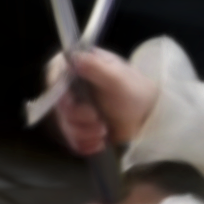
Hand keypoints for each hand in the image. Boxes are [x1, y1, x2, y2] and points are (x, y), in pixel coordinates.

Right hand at [40, 48, 157, 155]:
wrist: (148, 117)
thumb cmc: (135, 92)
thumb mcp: (118, 78)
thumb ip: (95, 67)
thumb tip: (73, 59)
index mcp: (80, 67)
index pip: (54, 75)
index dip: (59, 92)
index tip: (74, 103)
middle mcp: (73, 86)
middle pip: (59, 105)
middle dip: (78, 119)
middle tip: (99, 122)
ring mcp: (75, 108)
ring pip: (65, 125)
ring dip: (84, 133)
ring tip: (104, 132)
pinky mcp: (80, 127)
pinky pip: (72, 140)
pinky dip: (85, 144)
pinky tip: (99, 144)